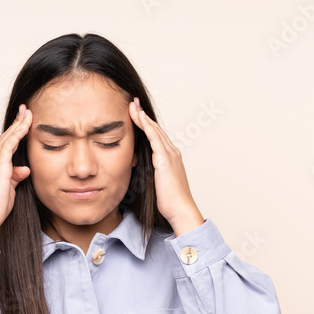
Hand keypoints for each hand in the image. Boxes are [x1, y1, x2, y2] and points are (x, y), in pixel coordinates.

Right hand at [0, 104, 32, 247]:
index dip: (15, 132)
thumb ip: (16, 178)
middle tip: (25, 110)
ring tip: (27, 113)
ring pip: (7, 138)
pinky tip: (24, 126)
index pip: (6, 145)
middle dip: (16, 122)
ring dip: (18, 124)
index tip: (23, 121)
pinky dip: (17, 135)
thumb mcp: (9, 190)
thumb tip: (25, 169)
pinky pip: (8, 146)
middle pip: (6, 137)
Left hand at [128, 97, 204, 235]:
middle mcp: (172, 152)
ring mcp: (170, 154)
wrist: (180, 209)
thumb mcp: (156, 183)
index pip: (156, 137)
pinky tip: (139, 117)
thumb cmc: (169, 202)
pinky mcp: (165, 159)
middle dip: (143, 116)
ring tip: (132, 106)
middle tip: (133, 103)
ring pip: (155, 130)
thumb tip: (137, 170)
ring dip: (143, 117)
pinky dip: (147, 126)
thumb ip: (149, 173)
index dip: (146, 125)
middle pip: (156, 129)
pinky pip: (155, 138)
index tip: (136, 115)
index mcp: (170, 158)